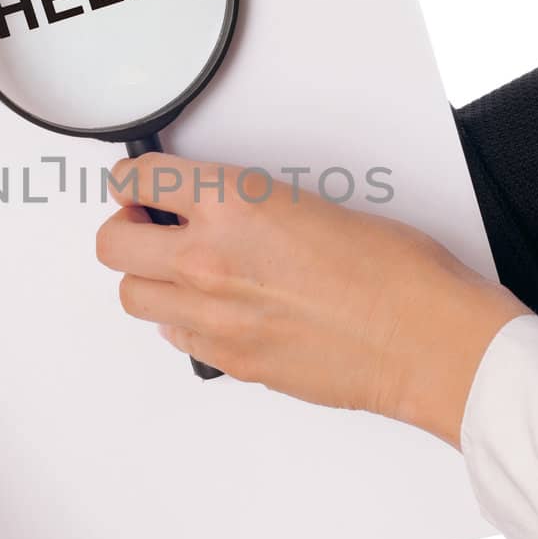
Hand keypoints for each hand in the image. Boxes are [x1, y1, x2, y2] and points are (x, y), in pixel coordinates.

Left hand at [95, 155, 527, 446]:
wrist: (425, 339)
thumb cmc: (395, 272)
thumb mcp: (310, 204)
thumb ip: (246, 208)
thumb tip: (215, 211)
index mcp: (234, 205)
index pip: (140, 179)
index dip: (132, 178)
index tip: (137, 182)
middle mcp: (210, 260)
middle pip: (112, 243)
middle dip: (125, 228)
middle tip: (146, 223)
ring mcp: (213, 317)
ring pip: (131, 297)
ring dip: (146, 279)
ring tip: (176, 271)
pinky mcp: (229, 360)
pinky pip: (173, 338)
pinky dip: (181, 322)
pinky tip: (210, 310)